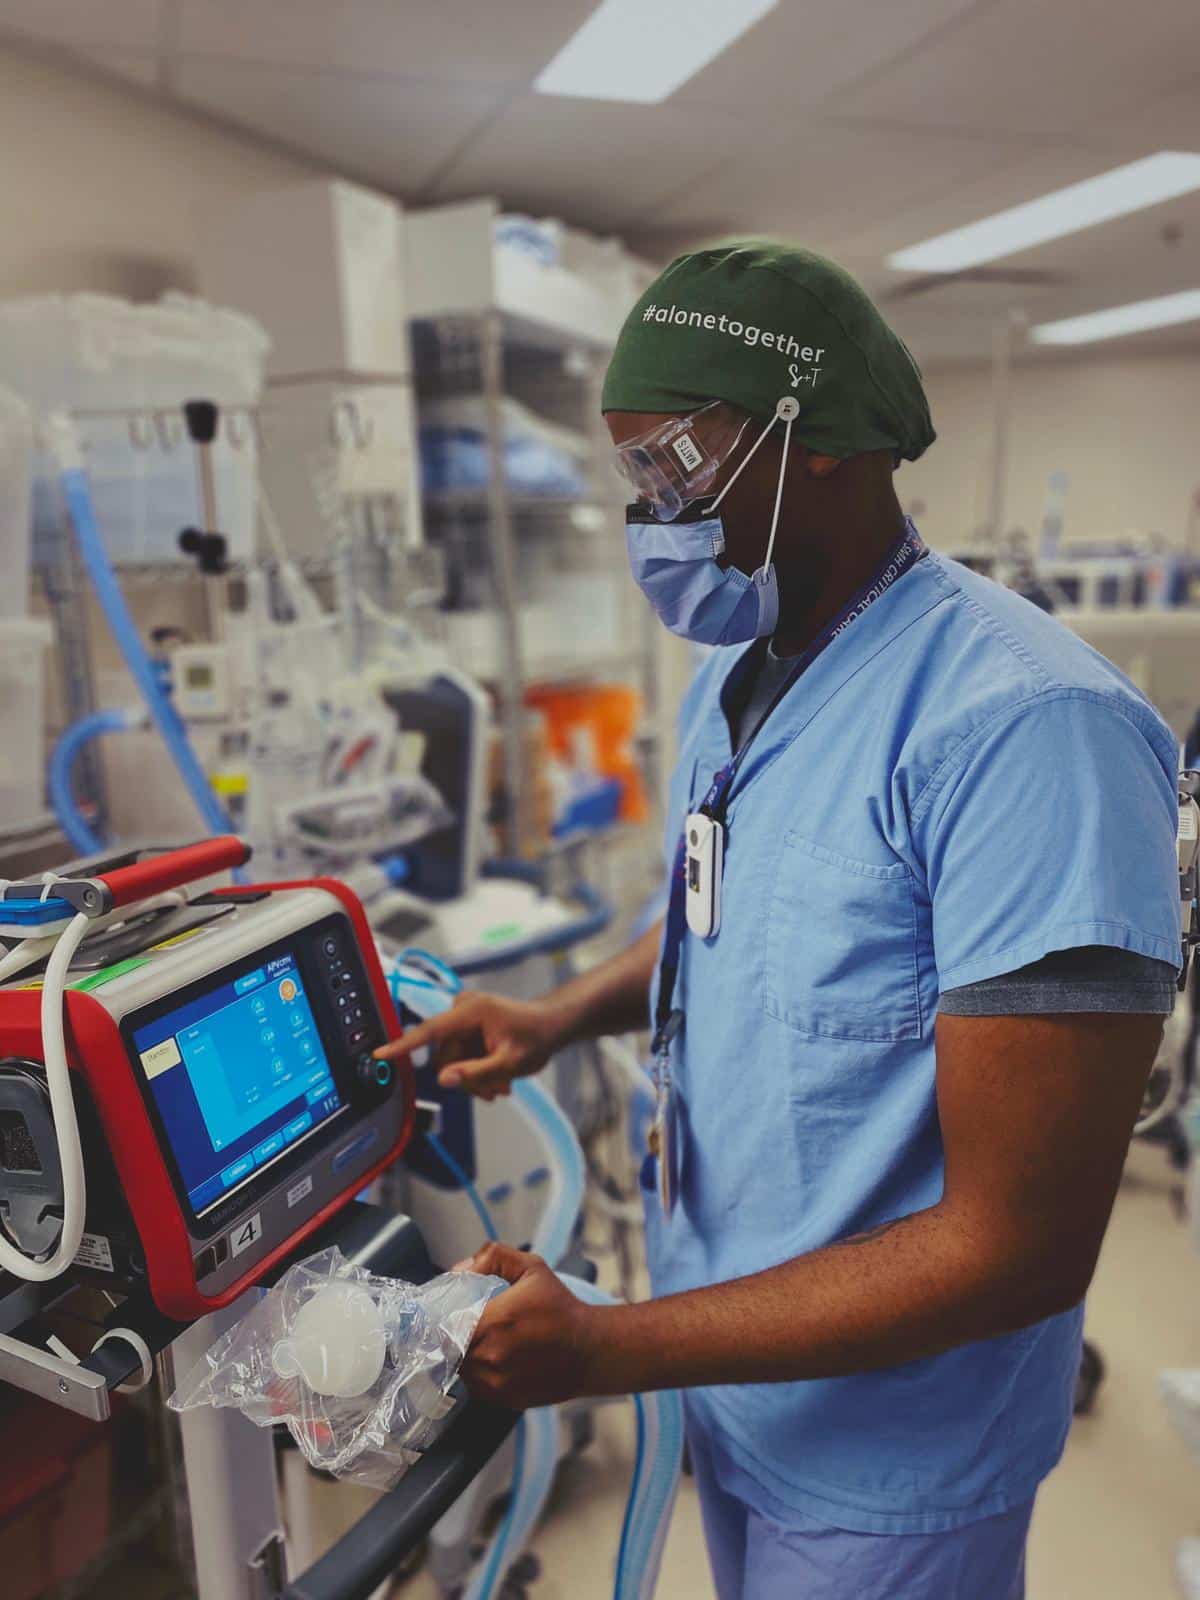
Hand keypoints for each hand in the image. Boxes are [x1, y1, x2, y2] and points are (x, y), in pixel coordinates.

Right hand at [374, 991, 565, 1099]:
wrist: (551, 1026)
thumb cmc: (537, 1037)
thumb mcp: (510, 1063)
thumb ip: (476, 1073)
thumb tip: (444, 1080)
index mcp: (472, 1011)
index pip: (430, 1030)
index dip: (404, 1045)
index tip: (381, 1054)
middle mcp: (463, 1010)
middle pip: (445, 1056)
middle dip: (466, 1077)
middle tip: (493, 1092)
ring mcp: (464, 1018)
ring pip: (452, 1061)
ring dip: (474, 1078)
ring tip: (500, 1086)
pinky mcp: (466, 1028)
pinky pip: (459, 1057)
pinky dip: (476, 1071)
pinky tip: (496, 1079)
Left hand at [458, 1243, 598, 1408]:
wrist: (590, 1350)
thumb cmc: (560, 1308)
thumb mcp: (532, 1268)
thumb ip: (493, 1257)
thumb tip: (460, 1269)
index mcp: (493, 1321)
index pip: (446, 1323)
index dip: (446, 1316)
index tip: (456, 1310)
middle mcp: (491, 1356)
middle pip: (451, 1347)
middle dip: (457, 1334)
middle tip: (474, 1323)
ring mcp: (496, 1382)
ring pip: (462, 1368)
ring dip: (467, 1354)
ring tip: (488, 1340)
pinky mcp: (504, 1399)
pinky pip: (476, 1386)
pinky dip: (480, 1373)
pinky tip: (499, 1358)